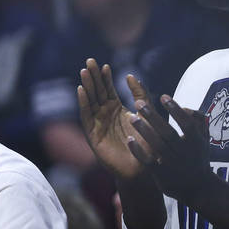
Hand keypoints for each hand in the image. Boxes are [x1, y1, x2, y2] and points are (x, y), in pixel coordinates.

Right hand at [78, 59, 149, 178]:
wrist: (143, 167)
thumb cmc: (147, 143)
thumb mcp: (146, 113)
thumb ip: (140, 95)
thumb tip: (131, 75)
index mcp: (116, 110)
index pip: (107, 90)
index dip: (105, 78)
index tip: (104, 65)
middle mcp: (105, 116)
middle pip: (96, 92)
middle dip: (93, 77)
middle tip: (89, 61)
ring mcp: (98, 124)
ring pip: (90, 101)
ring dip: (86, 86)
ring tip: (84, 71)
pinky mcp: (93, 135)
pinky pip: (86, 116)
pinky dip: (83, 103)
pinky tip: (81, 90)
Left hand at [127, 95, 212, 200]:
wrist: (197, 188)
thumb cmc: (197, 158)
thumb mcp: (204, 140)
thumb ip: (198, 122)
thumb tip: (185, 107)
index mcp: (196, 142)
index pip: (187, 123)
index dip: (175, 110)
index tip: (163, 96)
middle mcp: (184, 152)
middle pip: (167, 132)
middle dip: (153, 116)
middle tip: (139, 103)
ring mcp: (172, 164)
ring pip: (156, 145)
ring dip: (143, 130)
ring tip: (131, 116)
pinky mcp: (161, 174)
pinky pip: (148, 161)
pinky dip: (138, 151)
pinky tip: (129, 139)